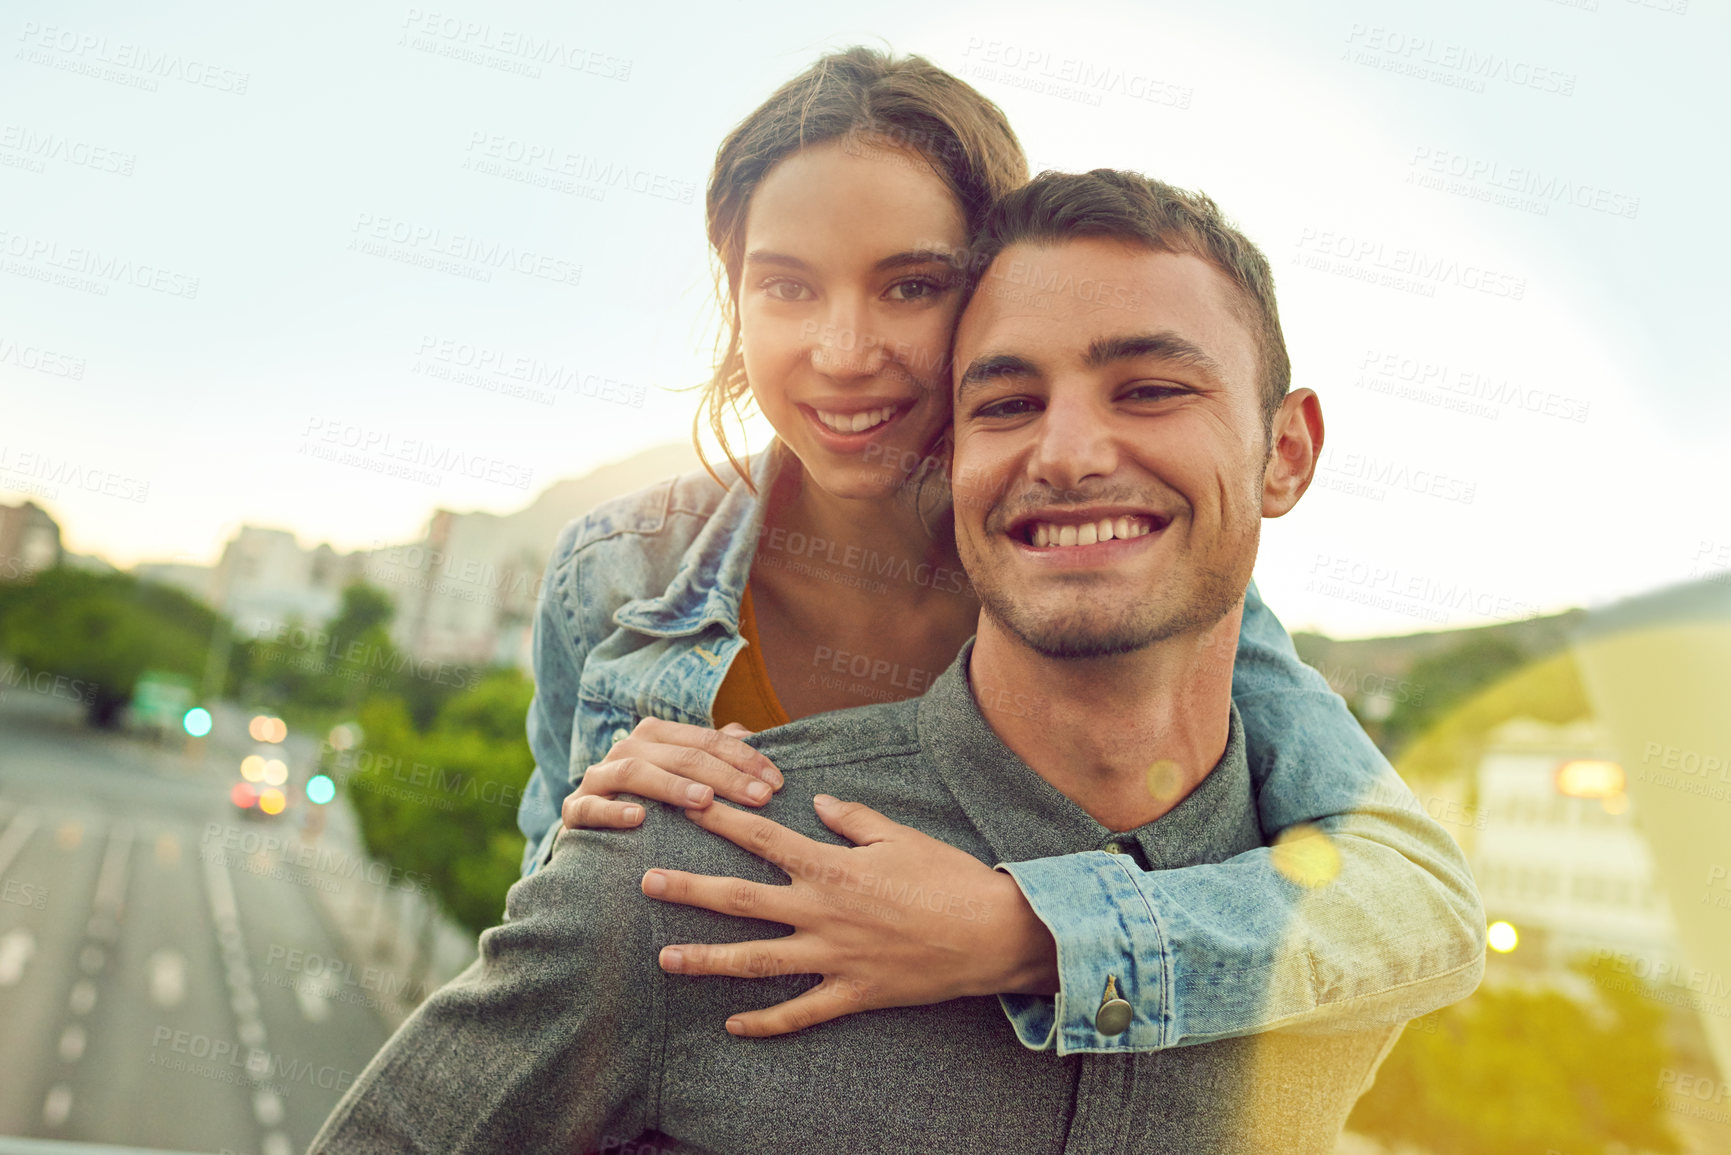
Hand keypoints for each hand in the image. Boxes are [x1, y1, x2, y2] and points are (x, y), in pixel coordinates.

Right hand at [562, 719, 783, 829]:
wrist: (591, 827)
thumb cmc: (651, 800)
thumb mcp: (683, 775)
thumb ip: (713, 753)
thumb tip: (751, 735)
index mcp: (657, 735)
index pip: (708, 740)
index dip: (745, 758)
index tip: (777, 783)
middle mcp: (628, 748)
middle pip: (681, 755)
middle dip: (724, 775)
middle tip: (759, 797)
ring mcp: (599, 776)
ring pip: (637, 772)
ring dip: (673, 785)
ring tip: (704, 801)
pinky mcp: (576, 808)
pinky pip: (592, 806)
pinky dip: (614, 810)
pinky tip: (639, 819)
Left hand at [641, 795, 1059, 1036]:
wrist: (991, 934)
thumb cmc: (948, 878)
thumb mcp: (901, 836)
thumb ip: (854, 820)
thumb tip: (820, 802)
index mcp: (832, 867)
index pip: (764, 837)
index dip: (722, 819)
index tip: (686, 804)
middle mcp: (822, 911)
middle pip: (742, 900)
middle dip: (690, 891)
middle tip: (646, 883)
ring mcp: (833, 957)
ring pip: (757, 960)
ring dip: (708, 960)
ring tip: (666, 959)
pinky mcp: (851, 993)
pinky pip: (799, 1013)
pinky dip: (765, 1022)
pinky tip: (732, 1024)